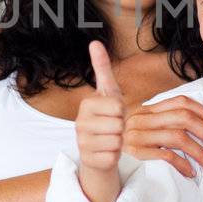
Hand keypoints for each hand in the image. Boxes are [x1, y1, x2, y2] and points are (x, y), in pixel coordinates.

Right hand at [75, 41, 125, 201]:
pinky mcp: (88, 160)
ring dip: (119, 143)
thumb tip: (95, 41)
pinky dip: (114, 156)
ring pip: (116, 141)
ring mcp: (81, 142)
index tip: (113, 114)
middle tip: (112, 129)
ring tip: (109, 140)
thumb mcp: (109, 92)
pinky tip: (105, 152)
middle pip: (118, 124)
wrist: (99, 149)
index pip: (118, 106)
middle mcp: (79, 123)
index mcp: (86, 104)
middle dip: (121, 128)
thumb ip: (102, 68)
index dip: (122, 112)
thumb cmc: (107, 117)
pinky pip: (113, 156)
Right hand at [123, 96, 202, 177]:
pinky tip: (190, 172)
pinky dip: (183, 164)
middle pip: (183, 118)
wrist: (100, 159)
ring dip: (198, 152)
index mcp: (148, 109)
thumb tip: (202, 122)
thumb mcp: (145, 127)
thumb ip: (165, 121)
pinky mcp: (136, 152)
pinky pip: (166, 155)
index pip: (181, 102)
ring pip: (177, 136)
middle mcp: (142, 118)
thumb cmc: (130, 145)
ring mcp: (137, 134)